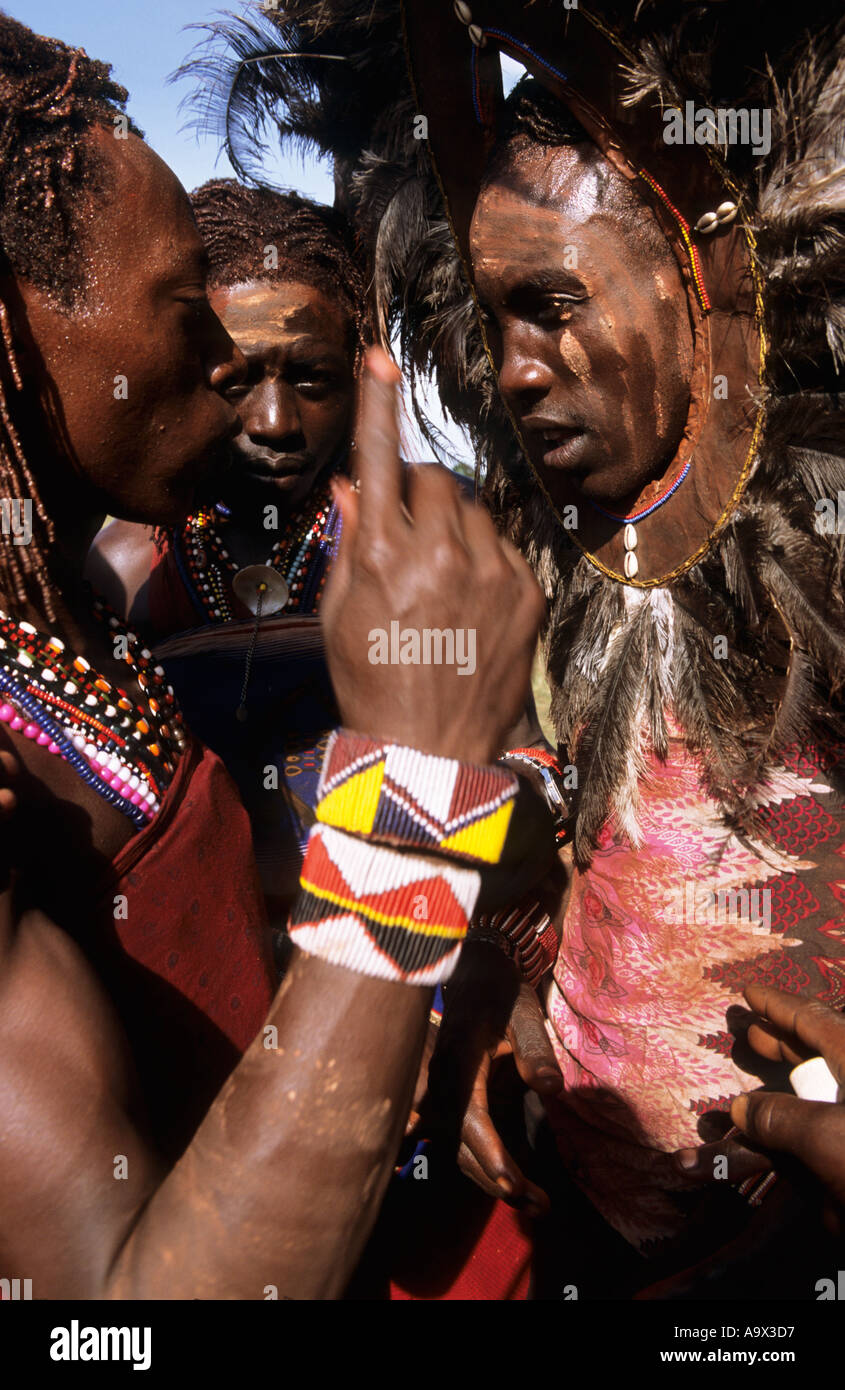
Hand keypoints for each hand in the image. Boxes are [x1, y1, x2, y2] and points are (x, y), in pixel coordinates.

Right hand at [322, 348, 544, 764]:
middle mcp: (440, 552)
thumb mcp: (341, 615)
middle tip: (408, 533)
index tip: (381, 359)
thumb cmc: (372, 684)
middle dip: (417, 491)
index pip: (380, 458)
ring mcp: (491, 571)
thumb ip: (351, 541)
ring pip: (472, 507)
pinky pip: (504, 545)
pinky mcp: (527, 592)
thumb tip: (351, 483)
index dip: (379, 405)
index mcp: (383, 555)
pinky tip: (470, 603)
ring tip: (441, 578)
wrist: (433, 753)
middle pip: (432, 477)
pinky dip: (485, 558)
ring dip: (454, 523)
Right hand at [411, 939, 562, 1214]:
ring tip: (537, 1205)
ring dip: (492, 1179)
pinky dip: (483, 1164)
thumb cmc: (499, 989)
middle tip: (540, 1206)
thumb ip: (536, 1048)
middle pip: (462, 1144)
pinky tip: (512, 1185)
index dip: (488, 1150)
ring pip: (458, 1148)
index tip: (511, 1182)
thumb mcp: (523, 1010)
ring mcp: (443, 1094)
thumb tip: (551, 1089)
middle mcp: (444, 1083)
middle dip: (498, 1178)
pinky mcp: (450, 1100)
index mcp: (460, 1060)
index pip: (469, 1115)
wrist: (470, 971)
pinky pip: (459, 1140)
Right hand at [727, 986, 844, 1226]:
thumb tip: (742, 1109)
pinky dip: (787, 1147)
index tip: (749, 992)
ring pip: (811, 1104)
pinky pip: (813, 1145)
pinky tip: (759, 1154)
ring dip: (776, 1106)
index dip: (778, 1005)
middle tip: (750, 1036)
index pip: (813, 1020)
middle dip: (780, 1046)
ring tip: (748, 1099)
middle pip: (815, 1056)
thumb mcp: (824, 1136)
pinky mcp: (844, 1161)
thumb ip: (777, 1118)